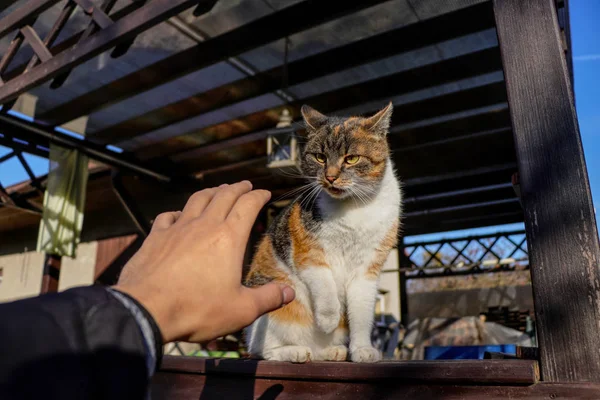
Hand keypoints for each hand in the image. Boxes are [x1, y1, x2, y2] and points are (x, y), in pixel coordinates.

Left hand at [114, 181, 294, 342]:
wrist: (146, 310)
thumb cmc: (196, 308)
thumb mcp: (240, 309)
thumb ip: (267, 298)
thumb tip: (289, 292)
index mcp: (228, 238)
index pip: (247, 206)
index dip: (258, 196)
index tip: (265, 193)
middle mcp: (204, 225)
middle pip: (223, 196)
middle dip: (237, 188)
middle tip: (245, 185)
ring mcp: (177, 228)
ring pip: (197, 200)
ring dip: (211, 192)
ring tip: (218, 190)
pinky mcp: (155, 237)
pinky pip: (168, 216)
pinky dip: (179, 212)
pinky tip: (179, 215)